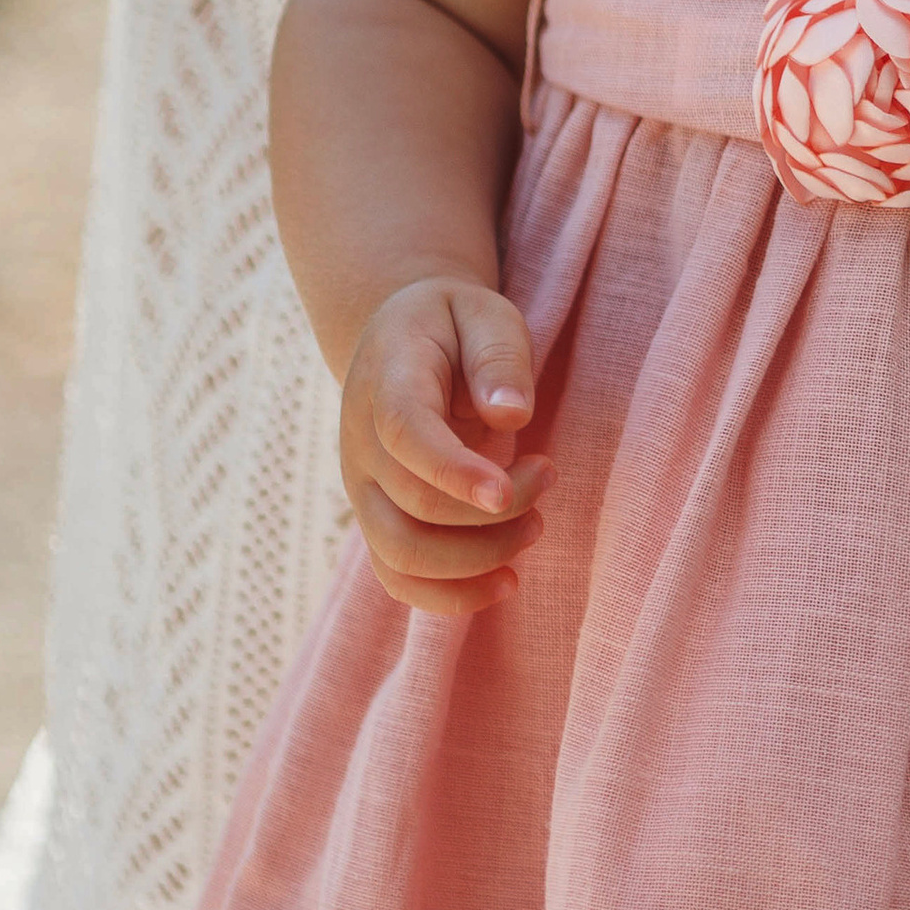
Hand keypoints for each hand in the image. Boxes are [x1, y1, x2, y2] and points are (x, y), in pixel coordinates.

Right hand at [339, 277, 552, 616]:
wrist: (399, 342)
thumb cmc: (454, 326)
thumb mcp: (484, 312)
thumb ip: (498, 356)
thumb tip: (512, 416)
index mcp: (386, 380)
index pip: (405, 435)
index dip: (453, 471)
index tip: (507, 491)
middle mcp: (361, 443)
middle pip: (412, 506)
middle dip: (492, 512)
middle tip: (549, 476)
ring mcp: (363, 489)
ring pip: (401, 554)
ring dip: (476, 558)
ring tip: (535, 527)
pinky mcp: (377, 520)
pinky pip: (398, 578)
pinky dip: (448, 597)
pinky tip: (504, 583)